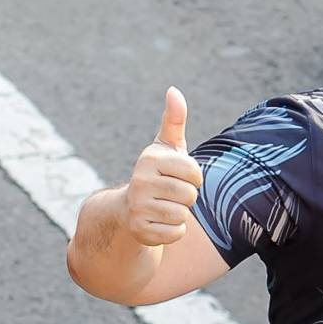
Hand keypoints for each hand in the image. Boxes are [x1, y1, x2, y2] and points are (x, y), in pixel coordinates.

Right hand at [124, 88, 201, 244]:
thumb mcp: (166, 147)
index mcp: (150, 159)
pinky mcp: (140, 230)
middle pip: (190, 195)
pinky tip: (159, 222)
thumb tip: (174, 90)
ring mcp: (138, 207)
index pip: (194, 172)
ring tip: (164, 207)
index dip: (194, 177)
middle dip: (187, 197)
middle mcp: (140, 182)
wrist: (127, 209)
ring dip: (180, 214)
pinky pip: (176, 233)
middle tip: (170, 194)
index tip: (181, 177)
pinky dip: (174, 230)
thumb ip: (174, 119)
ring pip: (183, 215)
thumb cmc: (157, 174)